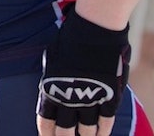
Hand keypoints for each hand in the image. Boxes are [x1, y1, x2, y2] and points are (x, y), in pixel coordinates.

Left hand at [37, 8, 130, 134]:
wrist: (94, 29)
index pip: (45, 119)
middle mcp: (68, 98)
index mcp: (51, 88)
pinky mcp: (108, 96)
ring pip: (86, 130)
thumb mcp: (52, 57)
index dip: (46, 132)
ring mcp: (90, 99)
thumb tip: (49, 87)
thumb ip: (51, 76)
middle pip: (65, 130)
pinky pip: (106, 121)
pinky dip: (103, 131)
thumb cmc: (70, 38)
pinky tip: (101, 135)